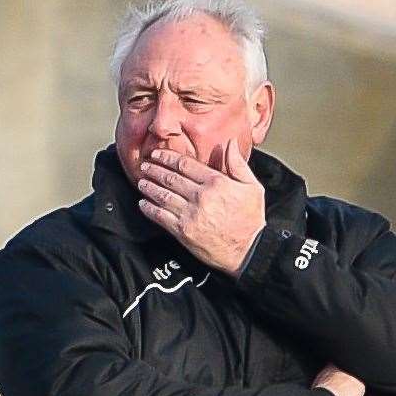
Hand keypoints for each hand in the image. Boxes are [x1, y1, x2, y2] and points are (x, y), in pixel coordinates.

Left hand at [137, 139, 265, 276]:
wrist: (248, 251)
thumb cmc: (251, 221)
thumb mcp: (253, 187)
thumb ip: (238, 164)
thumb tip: (230, 144)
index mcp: (216, 183)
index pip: (185, 164)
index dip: (168, 157)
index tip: (159, 154)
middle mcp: (201, 196)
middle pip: (171, 178)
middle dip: (154, 170)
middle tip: (145, 166)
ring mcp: (190, 214)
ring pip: (163, 195)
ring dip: (149, 187)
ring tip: (142, 182)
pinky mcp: (183, 231)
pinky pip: (161, 216)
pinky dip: (149, 209)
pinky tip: (143, 203)